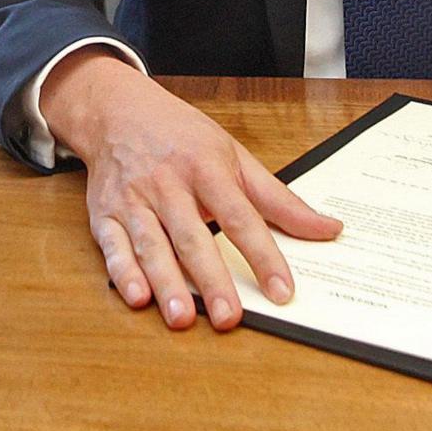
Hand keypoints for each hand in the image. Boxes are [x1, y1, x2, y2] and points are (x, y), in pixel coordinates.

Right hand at [43, 48, 342, 331]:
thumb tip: (327, 228)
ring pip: (152, 246)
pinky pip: (113, 247)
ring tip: (183, 318)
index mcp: (205, 168)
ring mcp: (133, 200)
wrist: (117, 111)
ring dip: (166, 284)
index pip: (240, 217)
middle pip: (193, 237)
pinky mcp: (104, 214)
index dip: (262, 255)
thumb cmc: (181, 137)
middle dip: (211, 280)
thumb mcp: (234, 157)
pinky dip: (123, 273)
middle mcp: (167, 184)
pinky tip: (138, 297)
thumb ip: (279, 199)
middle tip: (230, 318)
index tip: (282, 290)